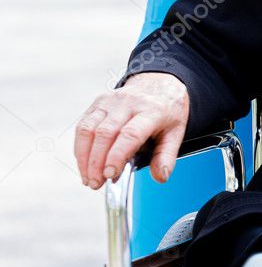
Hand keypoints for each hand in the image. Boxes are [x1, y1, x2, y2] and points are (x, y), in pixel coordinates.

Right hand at [74, 72, 188, 188]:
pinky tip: (84, 163)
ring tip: (88, 178)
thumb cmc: (167, 111)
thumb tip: (160, 177)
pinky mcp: (99, 101)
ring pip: (89, 128)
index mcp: (152, 111)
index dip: (117, 156)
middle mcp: (129, 102)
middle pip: (106, 133)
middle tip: (96, 184)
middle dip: (96, 162)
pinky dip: (80, 147)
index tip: (110, 175)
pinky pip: (83, 124)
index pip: (130, 134)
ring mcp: (112, 100)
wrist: (160, 82)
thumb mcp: (176, 132)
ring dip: (84, 157)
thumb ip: (167, 156)